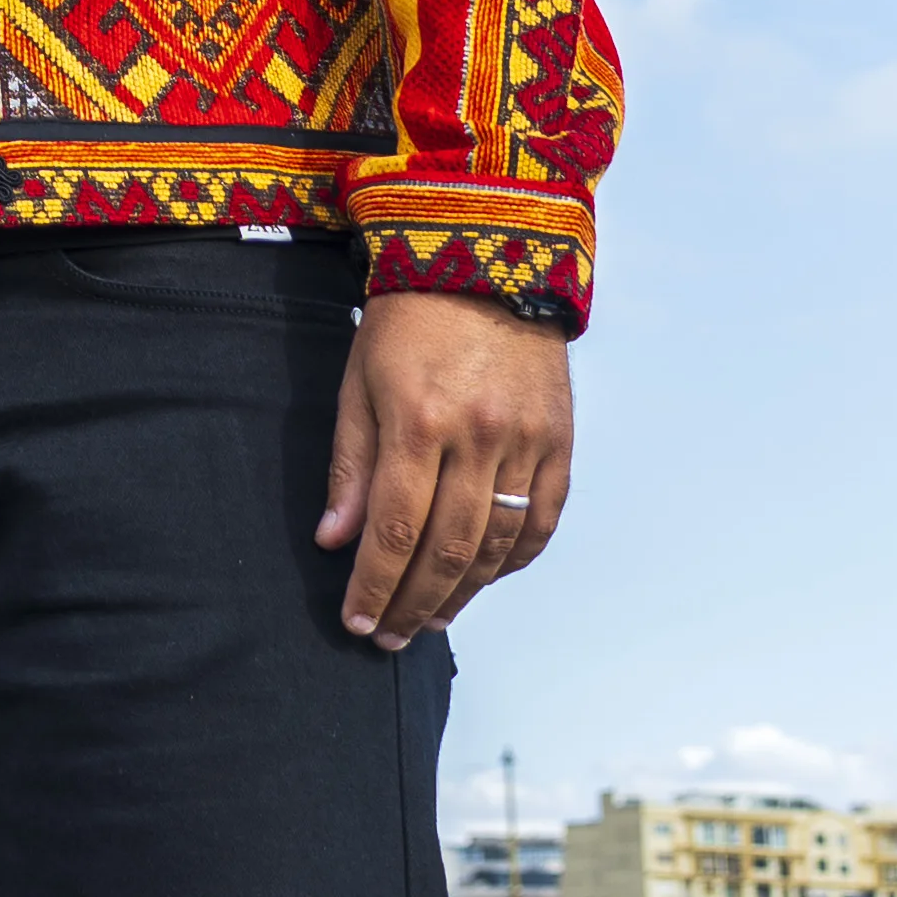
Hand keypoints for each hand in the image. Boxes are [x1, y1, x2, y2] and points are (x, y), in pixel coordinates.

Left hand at [315, 288, 573, 646]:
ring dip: (463, 593)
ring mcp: (528, 442)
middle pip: (448, 549)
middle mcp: (480, 437)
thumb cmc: (407, 321)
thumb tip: (335, 541)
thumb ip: (351, 465)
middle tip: (390, 637)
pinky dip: (514, 561)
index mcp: (419, 421)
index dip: (375, 586)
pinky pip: (543, 521)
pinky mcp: (560, 441)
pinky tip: (484, 581)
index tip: (358, 622)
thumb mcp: (359, 383)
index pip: (394, 529)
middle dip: (414, 603)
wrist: (486, 260)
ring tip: (431, 619)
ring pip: (498, 545)